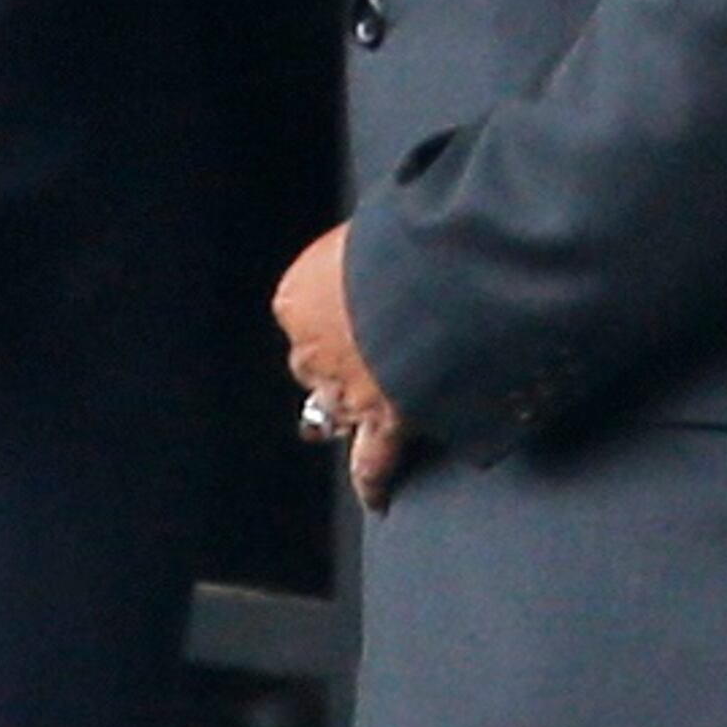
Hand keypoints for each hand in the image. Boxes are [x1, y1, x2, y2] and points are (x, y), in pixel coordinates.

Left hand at [272, 221, 409, 510]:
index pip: (301, 305)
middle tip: (358, 351)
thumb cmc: (401, 240)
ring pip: (331, 411)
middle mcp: (310, 349)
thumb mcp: (371, 226)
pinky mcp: (380, 423)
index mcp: (298, 296)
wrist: (428, 281)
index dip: (331, 305)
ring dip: (343, 412)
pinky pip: (373, 462)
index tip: (355, 300)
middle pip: (312, 360)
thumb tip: (385, 239)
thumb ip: (367, 247)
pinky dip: (373, 483)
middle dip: (332, 359)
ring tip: (353, 416)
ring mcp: (342, 392)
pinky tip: (377, 500)